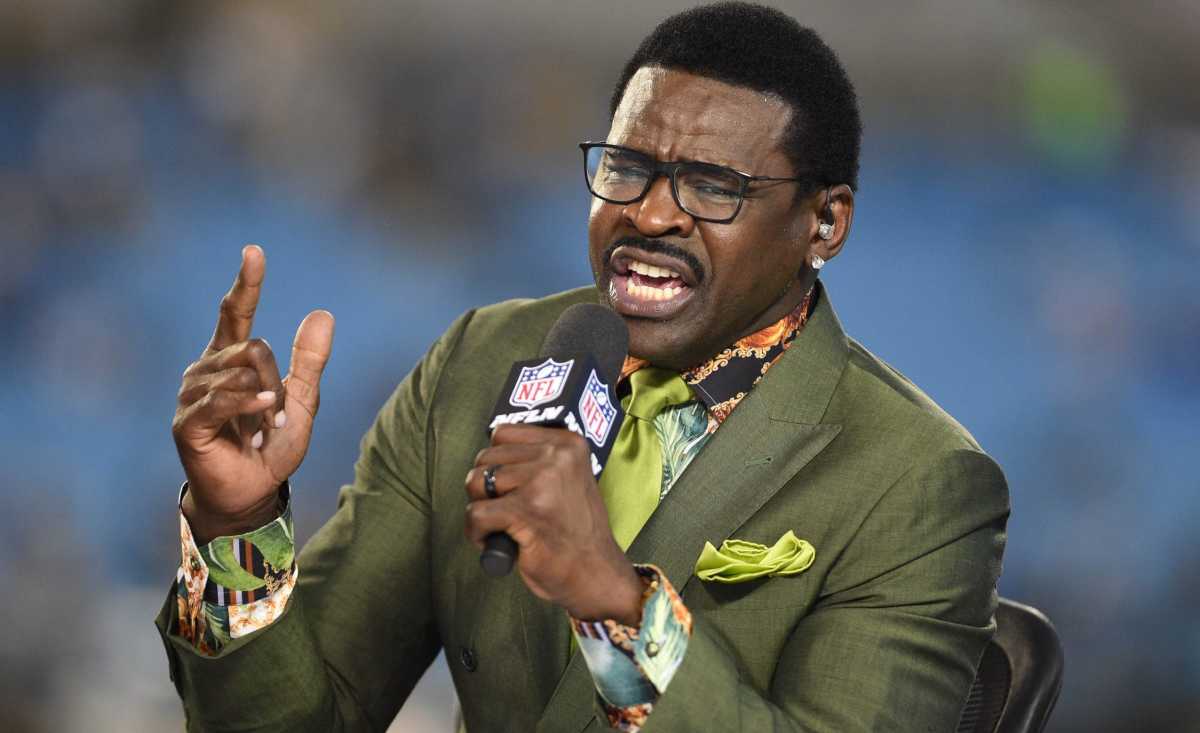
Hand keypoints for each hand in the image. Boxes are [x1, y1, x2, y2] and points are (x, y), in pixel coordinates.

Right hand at [172, 245, 334, 542]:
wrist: (252, 493)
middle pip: (253, 347)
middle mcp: (205, 368)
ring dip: (267, 402)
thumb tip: (322, 313)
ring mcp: (191, 394)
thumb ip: (309, 361)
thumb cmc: (271, 446)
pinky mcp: (187, 422)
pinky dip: (248, 405)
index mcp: (230, 358)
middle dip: (278, 381)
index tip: (254, 251)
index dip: (246, 283)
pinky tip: (263, 416)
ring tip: (264, 429)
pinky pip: (222, 398)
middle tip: (278, 415)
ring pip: (241, 372)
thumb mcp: (302, 401)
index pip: (234, 311)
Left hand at [463, 425, 644, 623]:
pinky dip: (476, 532)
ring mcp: (542, 482)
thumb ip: (536, 460)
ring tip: (503, 524)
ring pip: (477, 483)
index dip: (497, 462)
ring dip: (480, 508)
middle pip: (486, 457)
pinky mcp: (527, 510)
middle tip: (506, 510)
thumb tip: (489, 456)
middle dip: (486, 487)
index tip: (509, 486)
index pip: (503, 433)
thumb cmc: (576, 533)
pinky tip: (495, 540)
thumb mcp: (567, 479)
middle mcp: (557, 456)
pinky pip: (476, 513)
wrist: (596, 574)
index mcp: (567, 443)